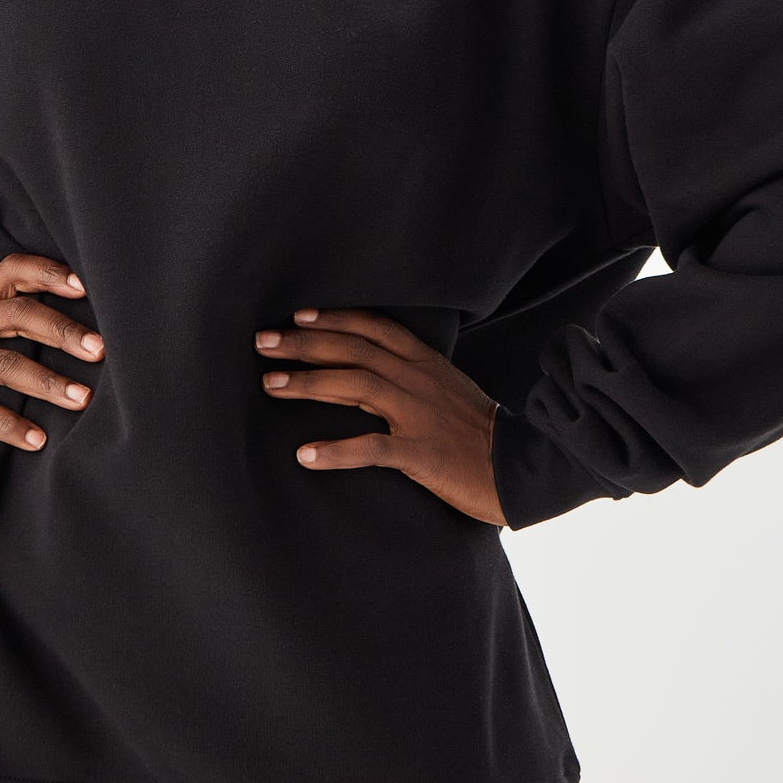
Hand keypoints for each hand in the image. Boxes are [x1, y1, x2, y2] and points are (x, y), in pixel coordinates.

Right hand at [0, 252, 103, 451]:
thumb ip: (2, 317)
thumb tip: (71, 326)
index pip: (13, 270)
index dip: (51, 274)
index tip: (86, 288)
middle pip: (20, 314)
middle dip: (64, 331)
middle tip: (101, 349)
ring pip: (7, 364)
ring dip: (50, 383)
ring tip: (83, 399)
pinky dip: (12, 426)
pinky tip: (38, 440)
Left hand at [254, 306, 506, 525]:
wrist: (520, 467)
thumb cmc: (476, 429)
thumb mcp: (444, 388)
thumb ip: (406, 374)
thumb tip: (359, 368)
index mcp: (424, 362)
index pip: (373, 328)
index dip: (334, 318)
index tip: (297, 316)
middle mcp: (418, 380)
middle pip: (354, 350)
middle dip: (305, 343)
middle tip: (262, 342)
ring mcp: (419, 415)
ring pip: (356, 386)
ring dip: (309, 383)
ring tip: (270, 384)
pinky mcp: (422, 454)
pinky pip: (373, 449)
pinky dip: (337, 451)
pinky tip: (305, 455)